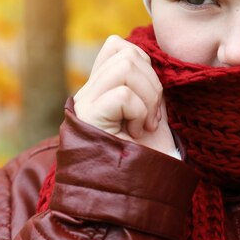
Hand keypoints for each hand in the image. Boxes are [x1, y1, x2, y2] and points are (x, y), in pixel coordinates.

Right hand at [73, 35, 176, 156]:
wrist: (136, 194)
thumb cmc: (147, 157)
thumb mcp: (150, 112)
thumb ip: (145, 85)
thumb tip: (152, 56)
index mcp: (101, 89)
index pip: (116, 45)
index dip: (143, 62)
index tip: (151, 98)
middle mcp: (88, 94)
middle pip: (127, 52)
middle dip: (152, 82)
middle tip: (153, 117)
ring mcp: (86, 104)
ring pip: (125, 66)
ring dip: (148, 96)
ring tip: (145, 124)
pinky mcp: (89, 118)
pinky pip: (124, 94)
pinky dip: (140, 113)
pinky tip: (137, 134)